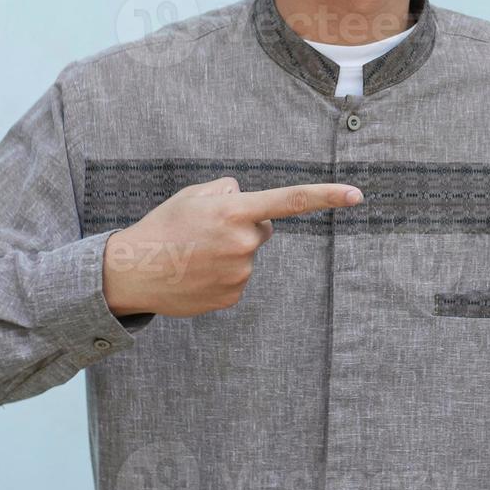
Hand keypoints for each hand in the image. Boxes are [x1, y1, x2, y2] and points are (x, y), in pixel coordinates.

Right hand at [102, 177, 362, 317]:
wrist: (132, 270)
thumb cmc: (164, 226)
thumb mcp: (195, 194)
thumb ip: (230, 192)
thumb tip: (251, 204)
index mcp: (235, 211)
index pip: (291, 200)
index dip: (327, 196)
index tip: (357, 195)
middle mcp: (243, 242)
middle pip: (262, 228)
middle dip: (242, 226)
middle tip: (204, 231)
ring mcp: (240, 273)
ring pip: (247, 254)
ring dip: (228, 252)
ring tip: (194, 253)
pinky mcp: (233, 296)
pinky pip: (237, 278)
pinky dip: (220, 274)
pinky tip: (195, 273)